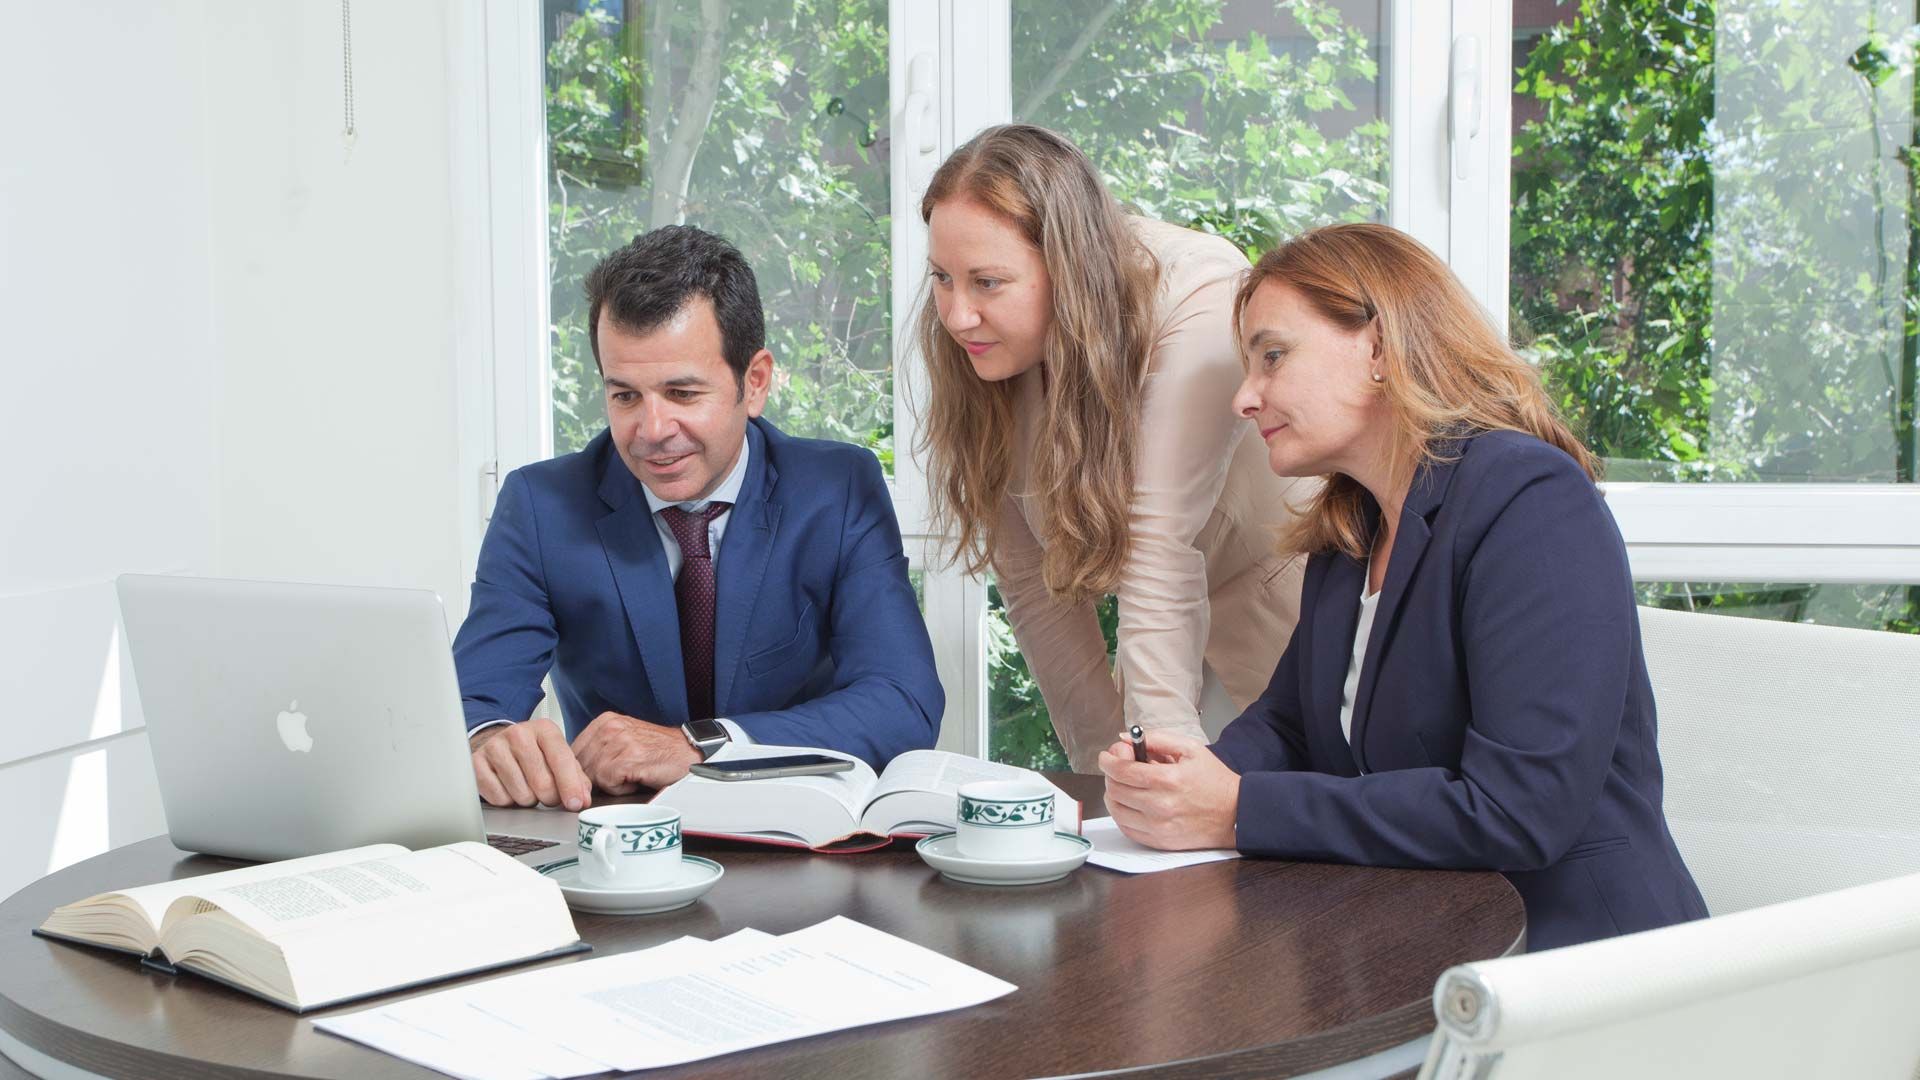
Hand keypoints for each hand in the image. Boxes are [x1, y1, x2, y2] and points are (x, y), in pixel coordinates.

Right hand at [470, 718, 590, 810]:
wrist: (498, 744)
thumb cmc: (533, 753)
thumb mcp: (557, 757)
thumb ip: (576, 777)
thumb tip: (581, 799)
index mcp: (544, 729)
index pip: (561, 759)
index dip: (570, 785)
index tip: (575, 803)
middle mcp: (518, 734)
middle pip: (542, 782)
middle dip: (550, 797)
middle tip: (548, 795)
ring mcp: (495, 748)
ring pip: (521, 794)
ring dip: (528, 799)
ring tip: (526, 787)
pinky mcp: (477, 764)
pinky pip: (499, 799)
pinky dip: (508, 801)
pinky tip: (509, 788)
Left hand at [571, 711, 701, 793]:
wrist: (688, 753)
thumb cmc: (658, 752)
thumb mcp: (624, 740)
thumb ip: (598, 749)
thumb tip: (571, 771)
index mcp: (604, 721)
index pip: (571, 752)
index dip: (579, 771)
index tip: (594, 777)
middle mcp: (609, 727)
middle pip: (578, 765)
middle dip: (592, 779)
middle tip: (617, 779)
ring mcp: (618, 742)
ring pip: (592, 776)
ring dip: (609, 784)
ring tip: (629, 777)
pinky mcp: (628, 759)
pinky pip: (608, 783)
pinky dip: (620, 789)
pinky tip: (636, 779)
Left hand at [1097, 729, 1240, 849]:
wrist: (1237, 814)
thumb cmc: (1215, 781)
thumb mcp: (1190, 749)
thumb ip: (1156, 739)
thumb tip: (1126, 738)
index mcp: (1167, 779)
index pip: (1121, 770)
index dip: (1108, 760)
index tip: (1107, 756)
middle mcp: (1160, 805)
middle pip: (1114, 789)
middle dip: (1110, 774)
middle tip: (1119, 768)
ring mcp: (1158, 827)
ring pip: (1116, 810)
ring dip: (1113, 794)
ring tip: (1125, 786)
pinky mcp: (1159, 841)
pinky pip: (1126, 828)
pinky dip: (1122, 814)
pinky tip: (1131, 804)